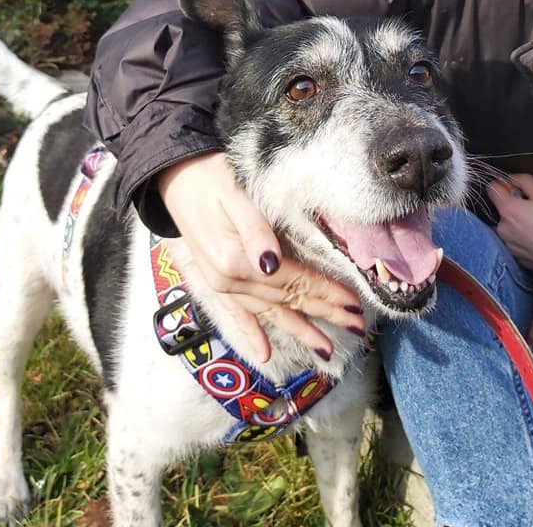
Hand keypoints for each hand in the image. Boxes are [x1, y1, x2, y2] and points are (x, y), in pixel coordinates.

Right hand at [158, 153, 365, 362]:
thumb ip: (255, 231)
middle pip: (287, 301)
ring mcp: (221, 285)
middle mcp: (229, 280)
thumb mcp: (236, 196)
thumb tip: (273, 264)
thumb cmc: (211, 179)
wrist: (174, 178)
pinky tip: (265, 354)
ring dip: (299, 330)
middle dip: (324, 315)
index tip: (355, 304)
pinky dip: (251, 334)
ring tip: (326, 350)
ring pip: (269, 313)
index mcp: (237, 260)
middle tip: (358, 328)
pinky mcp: (215, 282)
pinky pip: (237, 315)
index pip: (294, 281)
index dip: (326, 293)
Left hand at [487, 174, 532, 281]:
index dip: (503, 185)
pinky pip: (516, 242)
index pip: (491, 189)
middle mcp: (503, 229)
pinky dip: (524, 239)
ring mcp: (509, 246)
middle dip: (515, 207)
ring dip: (519, 224)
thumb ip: (525, 182)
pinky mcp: (517, 258)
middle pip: (502, 210)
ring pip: (509, 227)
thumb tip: (512, 179)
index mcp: (508, 210)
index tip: (515, 187)